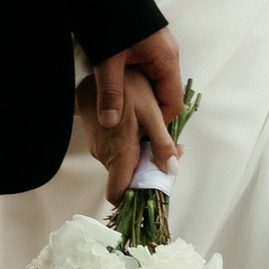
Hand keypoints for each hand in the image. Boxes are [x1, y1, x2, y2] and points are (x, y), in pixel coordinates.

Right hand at [83, 28, 182, 189]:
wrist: (103, 69)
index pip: (117, 194)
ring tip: (154, 133)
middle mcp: (104, 155)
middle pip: (126, 178)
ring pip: (123, 165)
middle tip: (169, 150)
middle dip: (148, 170)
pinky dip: (131, 147)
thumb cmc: (129, 88)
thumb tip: (171, 170)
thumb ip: (161, 145)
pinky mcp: (97, 140)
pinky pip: (116, 153)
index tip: (151, 191)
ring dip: (141, 157)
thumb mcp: (152, 114)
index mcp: (119, 153)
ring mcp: (99, 148)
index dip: (133, 199)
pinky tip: (140, 129)